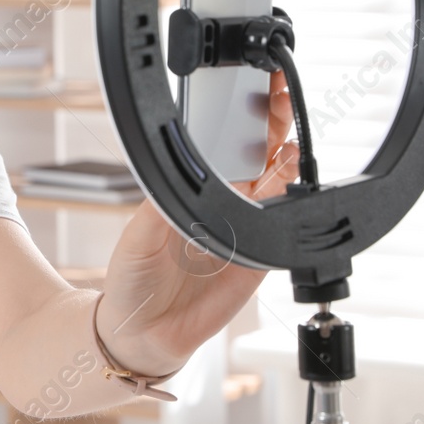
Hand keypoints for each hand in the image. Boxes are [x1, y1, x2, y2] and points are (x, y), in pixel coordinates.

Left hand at [97, 67, 298, 377]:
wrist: (143, 333)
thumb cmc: (134, 279)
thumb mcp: (138, 234)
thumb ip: (163, 205)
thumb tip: (182, 171)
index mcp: (191, 192)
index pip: (219, 146)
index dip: (236, 116)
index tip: (247, 90)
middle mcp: (221, 206)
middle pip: (256, 155)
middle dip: (272, 122)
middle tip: (282, 95)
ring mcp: (243, 229)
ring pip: (275, 183)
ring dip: (286, 153)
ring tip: (288, 131)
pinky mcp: (258, 257)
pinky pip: (278, 224)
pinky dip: (288, 197)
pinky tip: (289, 173)